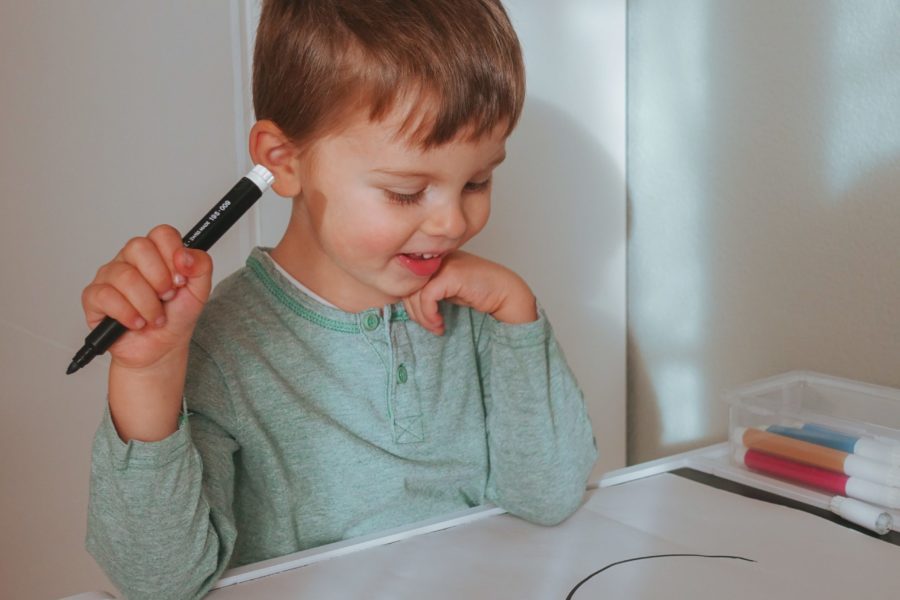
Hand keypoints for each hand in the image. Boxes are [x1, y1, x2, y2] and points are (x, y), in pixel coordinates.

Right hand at [81, 224, 213, 370]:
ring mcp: (110, 276)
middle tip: (167, 297)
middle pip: (139, 247)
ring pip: (125, 276)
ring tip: (154, 317)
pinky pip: (106, 297)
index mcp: (156, 253)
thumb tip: (185, 255)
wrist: (162, 348)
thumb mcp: (200, 291)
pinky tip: (137, 323)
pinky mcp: (94, 297)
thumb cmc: (176, 316)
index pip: (161, 233)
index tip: (181, 278)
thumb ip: (201, 266)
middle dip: (160, 279)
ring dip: (147, 304)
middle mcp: (130, 260)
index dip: (173, 254)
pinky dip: (128, 314)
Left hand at [402, 251, 536, 334]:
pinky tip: (440, 324)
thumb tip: (406, 304)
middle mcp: (438, 258)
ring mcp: (444, 264)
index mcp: (436, 259)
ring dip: (423, 317)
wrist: (507, 294)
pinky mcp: (451, 274)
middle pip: (408, 287)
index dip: (411, 304)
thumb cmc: (481, 294)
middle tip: (431, 326)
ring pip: (415, 293)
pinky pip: (427, 297)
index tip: (425, 320)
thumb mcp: (449, 292)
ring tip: (437, 327)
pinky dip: (429, 315)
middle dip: (415, 313)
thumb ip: (429, 292)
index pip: (408, 281)